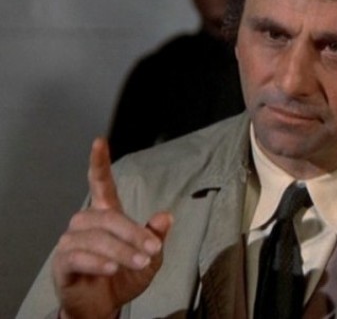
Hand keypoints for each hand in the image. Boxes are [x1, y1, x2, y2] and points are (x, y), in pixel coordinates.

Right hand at [52, 138, 172, 318]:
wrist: (104, 306)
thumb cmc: (125, 276)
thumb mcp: (149, 257)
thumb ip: (156, 237)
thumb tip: (166, 216)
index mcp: (107, 214)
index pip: (101, 183)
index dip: (100, 163)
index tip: (99, 142)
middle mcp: (86, 223)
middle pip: (109, 218)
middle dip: (133, 234)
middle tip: (152, 249)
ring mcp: (72, 242)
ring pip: (97, 238)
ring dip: (121, 251)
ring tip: (138, 263)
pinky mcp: (63, 263)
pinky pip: (78, 257)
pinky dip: (98, 262)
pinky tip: (112, 269)